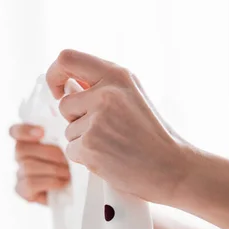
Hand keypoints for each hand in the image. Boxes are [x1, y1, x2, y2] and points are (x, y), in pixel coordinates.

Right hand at [9, 124, 69, 204]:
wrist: (74, 193)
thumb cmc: (71, 167)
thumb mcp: (67, 150)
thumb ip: (60, 138)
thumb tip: (59, 127)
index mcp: (28, 142)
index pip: (15, 131)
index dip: (24, 131)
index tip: (42, 132)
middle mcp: (20, 157)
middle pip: (21, 149)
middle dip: (48, 153)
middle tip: (67, 160)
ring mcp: (19, 174)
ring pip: (27, 166)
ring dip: (53, 169)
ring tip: (68, 173)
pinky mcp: (22, 190)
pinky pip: (30, 183)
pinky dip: (50, 182)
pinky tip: (62, 183)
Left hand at [46, 50, 188, 204]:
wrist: (173, 168)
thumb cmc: (155, 137)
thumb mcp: (134, 98)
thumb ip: (103, 87)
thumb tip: (65, 86)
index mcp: (118, 75)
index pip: (67, 59)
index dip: (55, 75)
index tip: (59, 91)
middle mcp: (106, 93)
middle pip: (65, 103)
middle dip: (76, 120)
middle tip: (105, 132)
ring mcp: (97, 119)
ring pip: (69, 130)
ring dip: (85, 142)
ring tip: (115, 147)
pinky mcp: (91, 145)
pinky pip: (72, 150)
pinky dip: (86, 158)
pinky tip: (110, 159)